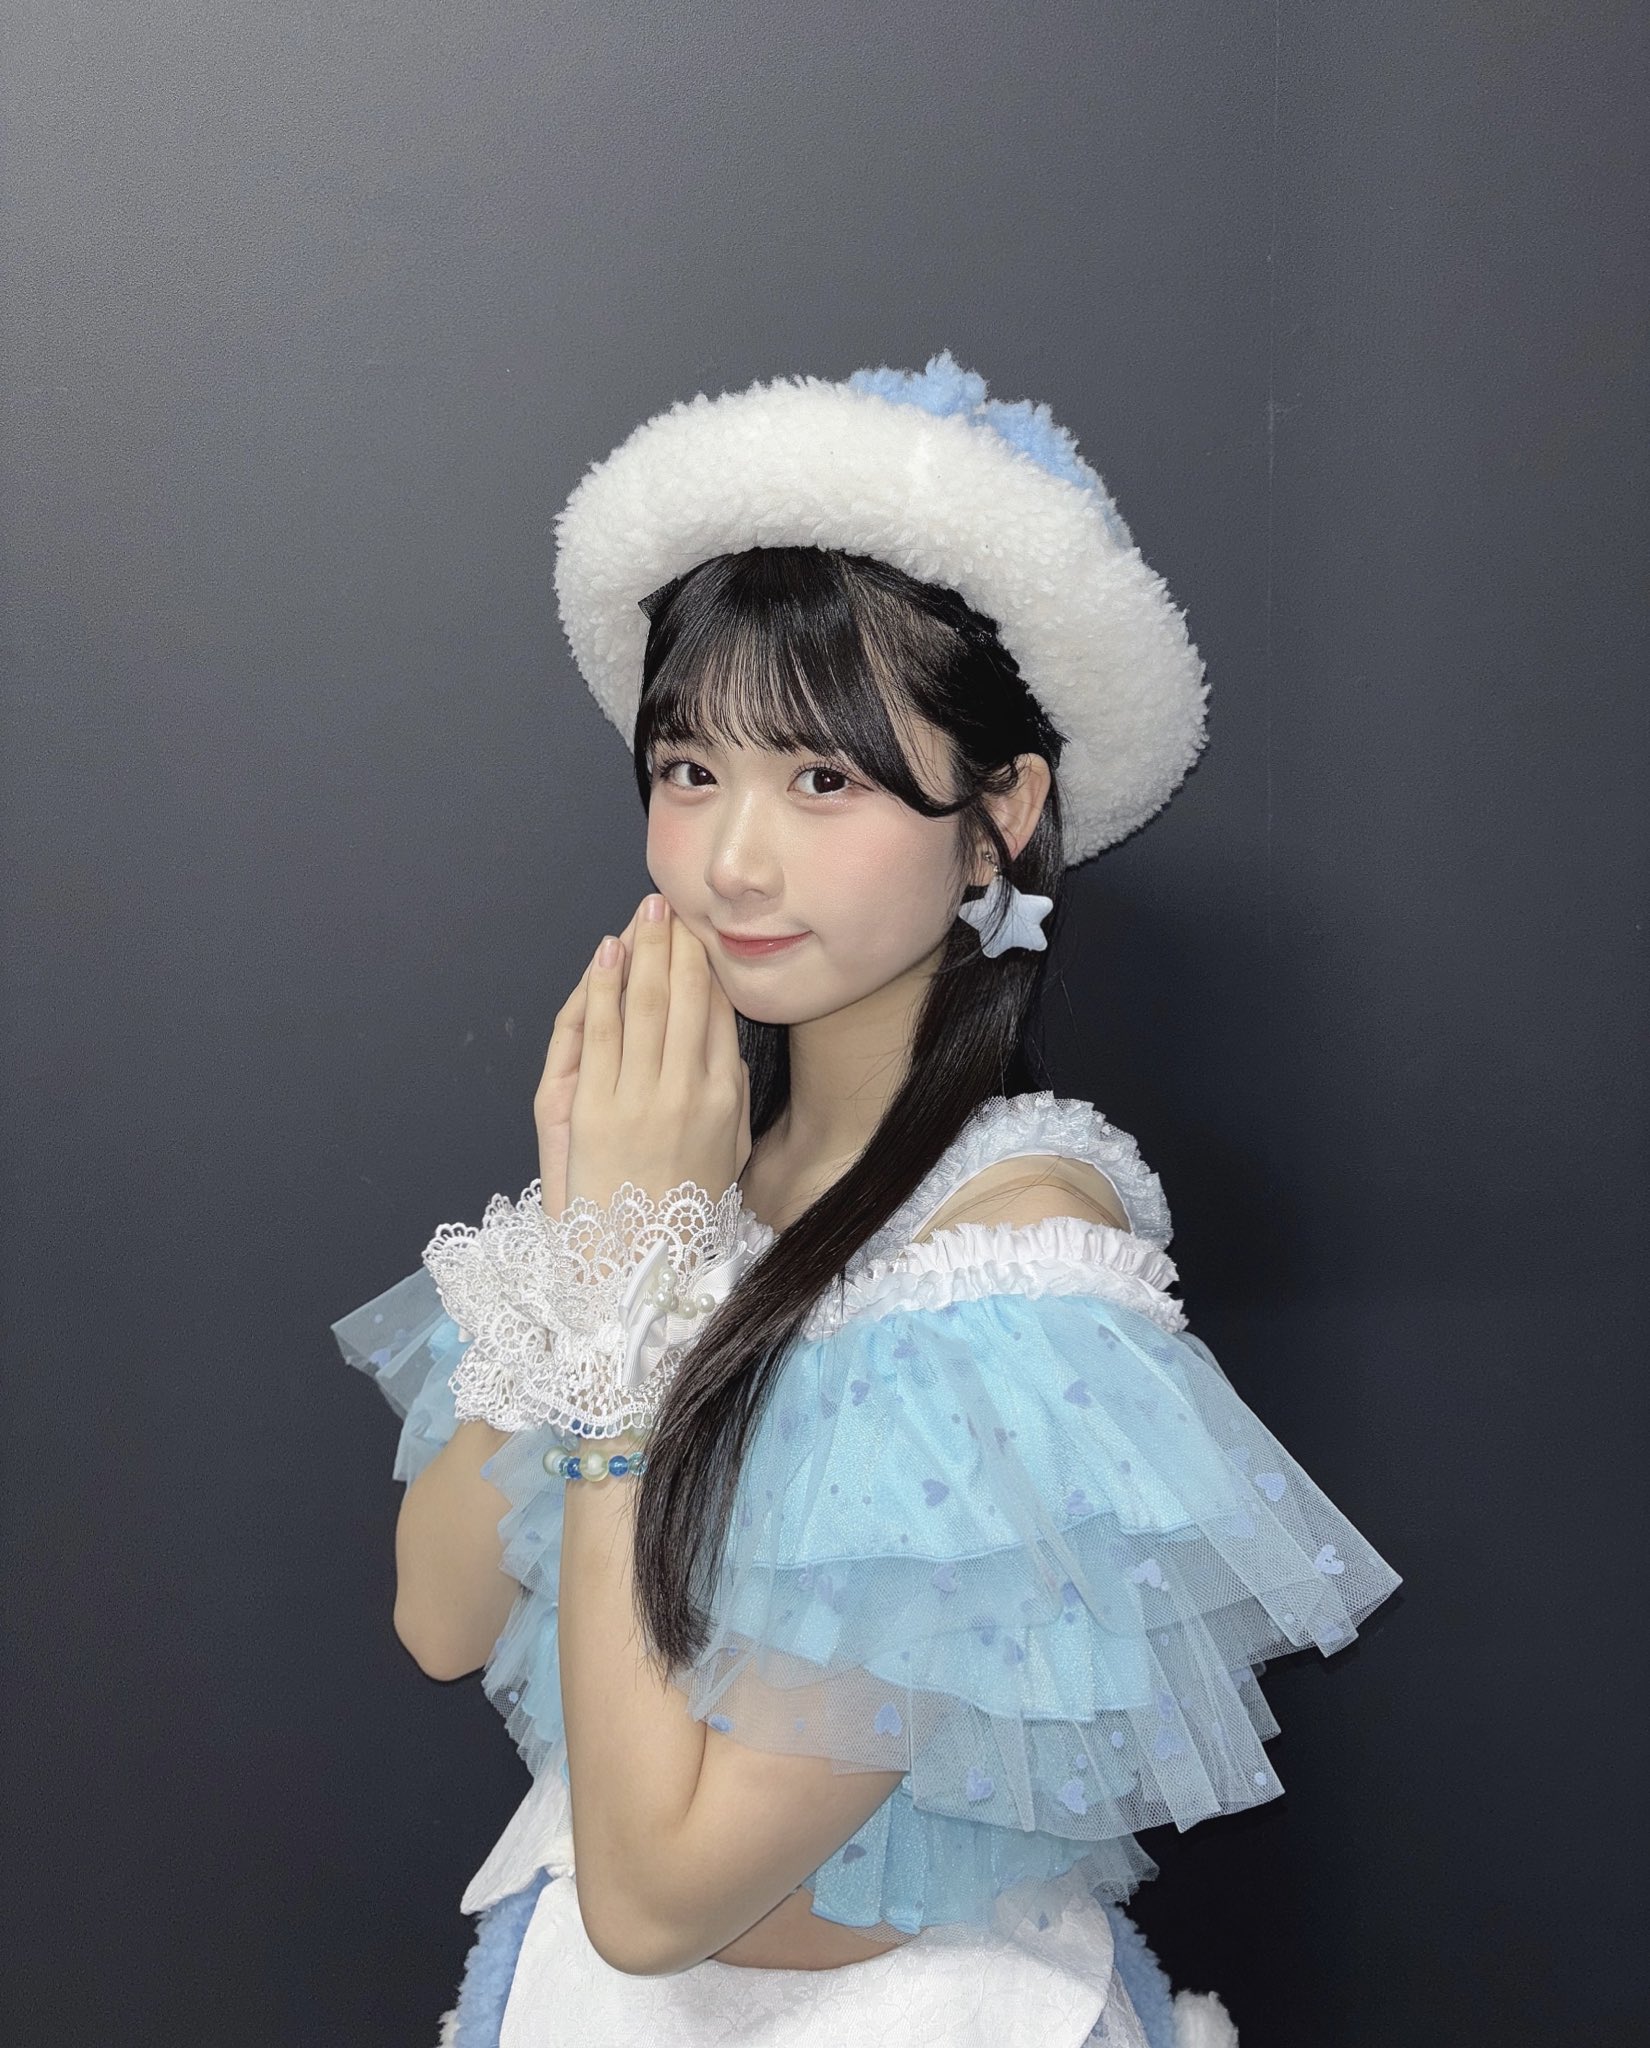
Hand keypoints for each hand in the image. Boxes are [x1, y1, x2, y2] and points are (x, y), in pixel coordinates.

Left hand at [537, 893, 751, 1217]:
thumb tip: (731, 1051)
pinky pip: (602, 1033)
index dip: (710, 967)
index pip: (720, 1013)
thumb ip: (736, 1098)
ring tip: (645, 912)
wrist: (641, 1261)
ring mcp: (641, 1098)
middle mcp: (688, 1090)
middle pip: (686, 998)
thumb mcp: (732, 1152)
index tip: (703, 932)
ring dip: (645, 951)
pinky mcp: (595, 1109)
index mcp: (725, 1098)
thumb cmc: (685, 1210)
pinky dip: (605, 987)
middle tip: (673, 903)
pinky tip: (609, 951)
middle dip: (679, 945)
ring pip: (646, 1005)